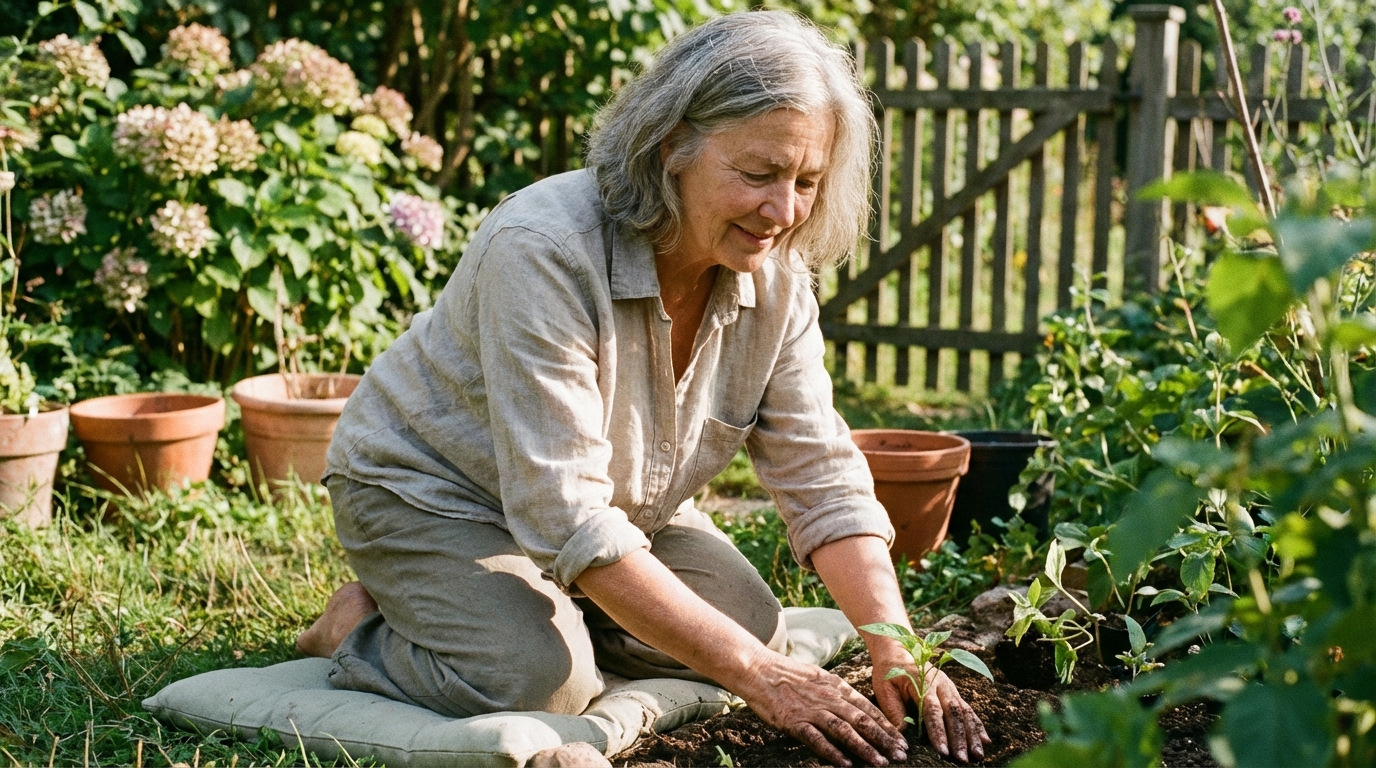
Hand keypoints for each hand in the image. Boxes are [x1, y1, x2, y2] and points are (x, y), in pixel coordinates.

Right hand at [738, 650, 908, 766]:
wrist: (759, 669)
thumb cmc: (788, 675)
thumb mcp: (820, 678)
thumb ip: (838, 694)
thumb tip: (858, 711)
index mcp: (837, 687)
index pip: (869, 709)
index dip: (888, 726)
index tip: (903, 740)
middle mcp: (829, 698)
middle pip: (863, 721)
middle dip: (885, 739)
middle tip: (902, 755)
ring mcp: (812, 710)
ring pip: (845, 731)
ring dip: (865, 748)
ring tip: (881, 762)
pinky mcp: (795, 721)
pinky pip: (817, 739)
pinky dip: (833, 752)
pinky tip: (846, 764)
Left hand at [870, 645, 989, 762]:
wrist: (897, 650)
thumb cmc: (889, 672)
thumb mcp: (885, 689)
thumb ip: (894, 712)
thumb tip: (903, 737)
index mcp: (922, 682)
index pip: (932, 710)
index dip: (938, 731)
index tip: (942, 751)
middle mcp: (941, 684)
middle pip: (954, 713)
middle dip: (959, 738)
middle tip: (962, 759)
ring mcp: (950, 688)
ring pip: (965, 712)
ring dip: (972, 735)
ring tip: (978, 755)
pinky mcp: (954, 692)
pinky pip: (968, 710)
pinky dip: (977, 726)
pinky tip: (985, 741)